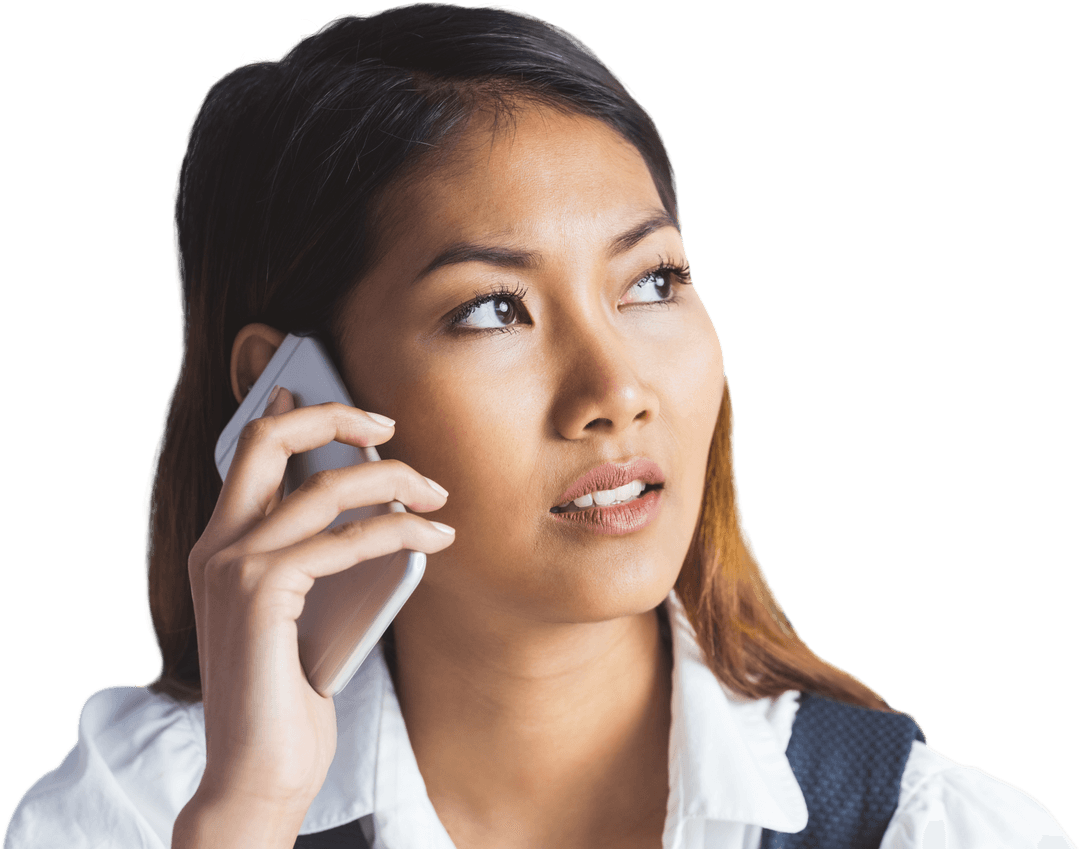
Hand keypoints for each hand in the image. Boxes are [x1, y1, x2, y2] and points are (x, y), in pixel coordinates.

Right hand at [176, 388, 453, 844]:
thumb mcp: (305, 607)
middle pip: (268, 438)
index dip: (303, 414)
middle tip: (390, 427)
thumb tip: (377, 506)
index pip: (251, 449)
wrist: (259, 772)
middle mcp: (216, 546)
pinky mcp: (259, 595)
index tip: (357, 412)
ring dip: (393, 480)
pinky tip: (434, 536)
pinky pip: (344, 540)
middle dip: (334, 416)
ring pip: (324, 488)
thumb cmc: (289, 693)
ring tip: (437, 496)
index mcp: (220, 544)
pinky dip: (399, 530)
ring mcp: (231, 568)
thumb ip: (320, 554)